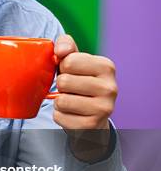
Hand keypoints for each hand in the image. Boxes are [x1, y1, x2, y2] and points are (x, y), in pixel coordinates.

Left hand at [53, 34, 117, 161]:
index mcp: (107, 67)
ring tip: (71, 101)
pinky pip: (59, 117)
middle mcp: (110, 88)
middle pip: (64, 81)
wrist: (93, 116)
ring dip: (59, 101)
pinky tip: (71, 114)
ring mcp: (104, 108)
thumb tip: (61, 50)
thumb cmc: (79, 82)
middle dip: (61, 86)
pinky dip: (59, 115)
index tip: (72, 73)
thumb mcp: (75, 60)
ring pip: (61, 101)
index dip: (63, 67)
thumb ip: (65, 45)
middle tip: (71, 90)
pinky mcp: (92, 125)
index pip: (68, 61)